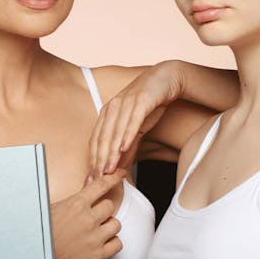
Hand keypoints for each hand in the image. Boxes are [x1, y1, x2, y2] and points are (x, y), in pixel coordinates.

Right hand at [51, 171, 125, 258]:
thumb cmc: (42, 234)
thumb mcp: (52, 210)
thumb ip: (71, 202)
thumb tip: (81, 195)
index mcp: (76, 204)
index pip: (101, 185)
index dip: (113, 178)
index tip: (120, 175)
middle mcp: (88, 219)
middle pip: (110, 206)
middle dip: (103, 209)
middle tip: (94, 216)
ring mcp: (95, 237)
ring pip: (116, 224)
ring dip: (108, 226)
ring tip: (97, 231)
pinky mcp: (98, 255)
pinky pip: (118, 244)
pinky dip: (112, 242)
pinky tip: (101, 243)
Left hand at [89, 62, 180, 177]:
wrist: (167, 79)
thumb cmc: (150, 104)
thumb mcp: (137, 128)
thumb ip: (128, 147)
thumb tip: (119, 168)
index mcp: (107, 113)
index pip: (96, 140)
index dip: (93, 160)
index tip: (92, 177)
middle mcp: (113, 107)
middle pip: (103, 137)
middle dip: (99, 160)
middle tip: (98, 179)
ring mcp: (126, 102)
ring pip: (115, 131)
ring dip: (111, 152)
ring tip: (108, 169)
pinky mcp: (141, 100)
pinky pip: (133, 120)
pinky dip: (127, 134)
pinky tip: (124, 148)